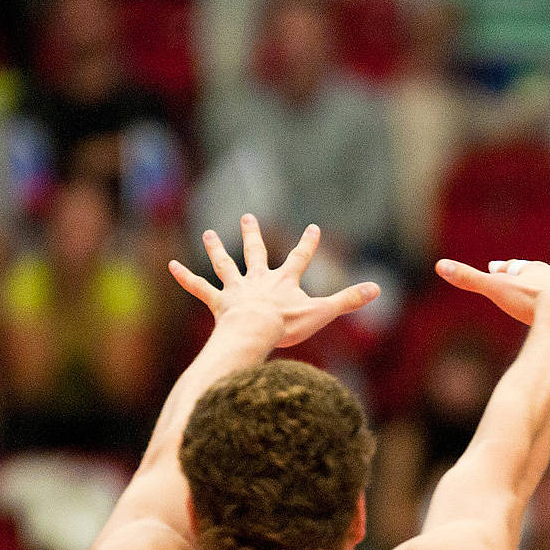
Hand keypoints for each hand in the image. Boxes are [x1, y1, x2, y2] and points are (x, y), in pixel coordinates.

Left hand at [169, 216, 379, 348]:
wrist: (254, 332)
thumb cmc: (286, 325)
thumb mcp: (323, 312)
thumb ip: (348, 300)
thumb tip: (377, 288)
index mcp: (285, 282)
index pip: (301, 258)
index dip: (309, 243)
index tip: (313, 226)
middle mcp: (259, 279)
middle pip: (256, 253)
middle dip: (254, 235)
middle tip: (249, 217)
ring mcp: (237, 290)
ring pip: (225, 265)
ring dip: (216, 249)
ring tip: (209, 234)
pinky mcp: (218, 303)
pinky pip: (199, 288)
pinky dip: (185, 277)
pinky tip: (171, 266)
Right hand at [436, 258, 549, 346]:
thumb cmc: (529, 301)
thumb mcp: (496, 289)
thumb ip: (469, 279)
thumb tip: (439, 266)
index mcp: (539, 272)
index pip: (518, 267)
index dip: (504, 269)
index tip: (495, 268)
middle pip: (544, 279)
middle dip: (533, 280)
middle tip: (522, 282)